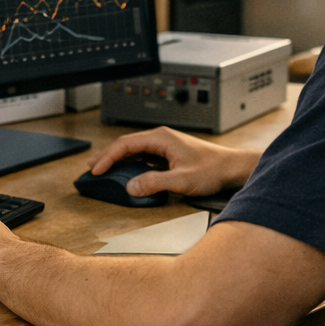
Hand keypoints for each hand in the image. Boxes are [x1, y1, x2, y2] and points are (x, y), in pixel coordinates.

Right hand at [88, 127, 258, 197]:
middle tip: (92, 168)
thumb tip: (131, 186)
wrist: (233, 168)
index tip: (97, 170)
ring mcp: (165, 146)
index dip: (108, 157)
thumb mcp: (182, 180)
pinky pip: (144, 157)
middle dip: (107, 156)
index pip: (125, 144)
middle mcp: (161, 139)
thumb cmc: (213, 170)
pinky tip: (126, 173)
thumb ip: (155, 183)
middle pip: (126, 145)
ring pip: (134, 150)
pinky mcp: (169, 155)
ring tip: (103, 169)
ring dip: (118, 160)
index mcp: (161, 138)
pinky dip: (131, 164)